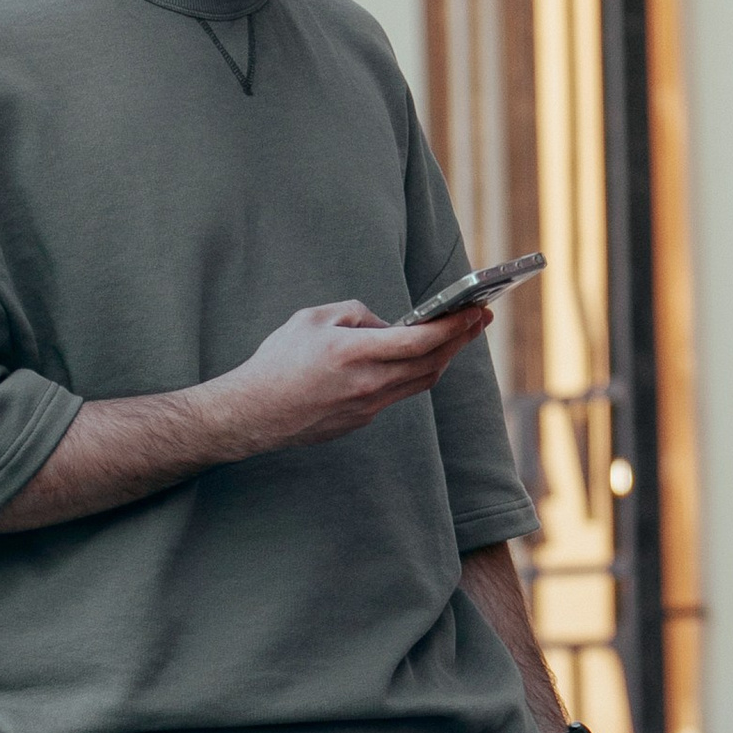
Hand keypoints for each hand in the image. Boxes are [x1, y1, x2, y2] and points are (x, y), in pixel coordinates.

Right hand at [219, 298, 491, 453]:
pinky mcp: (361, 419)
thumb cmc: (277, 361)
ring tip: (457, 337)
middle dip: (460, 340)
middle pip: (431, 363)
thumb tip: (384, 325)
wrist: (252, 413)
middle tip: (479, 320)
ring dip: (443, 358)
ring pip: (420, 382)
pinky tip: (419, 358)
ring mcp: (367, 406)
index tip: (475, 312)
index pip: (419, 340)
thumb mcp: (312, 319)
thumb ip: (356, 315)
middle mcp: (368, 384)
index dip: (453, 326)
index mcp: (354, 353)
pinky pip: (398, 393)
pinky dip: (416, 373)